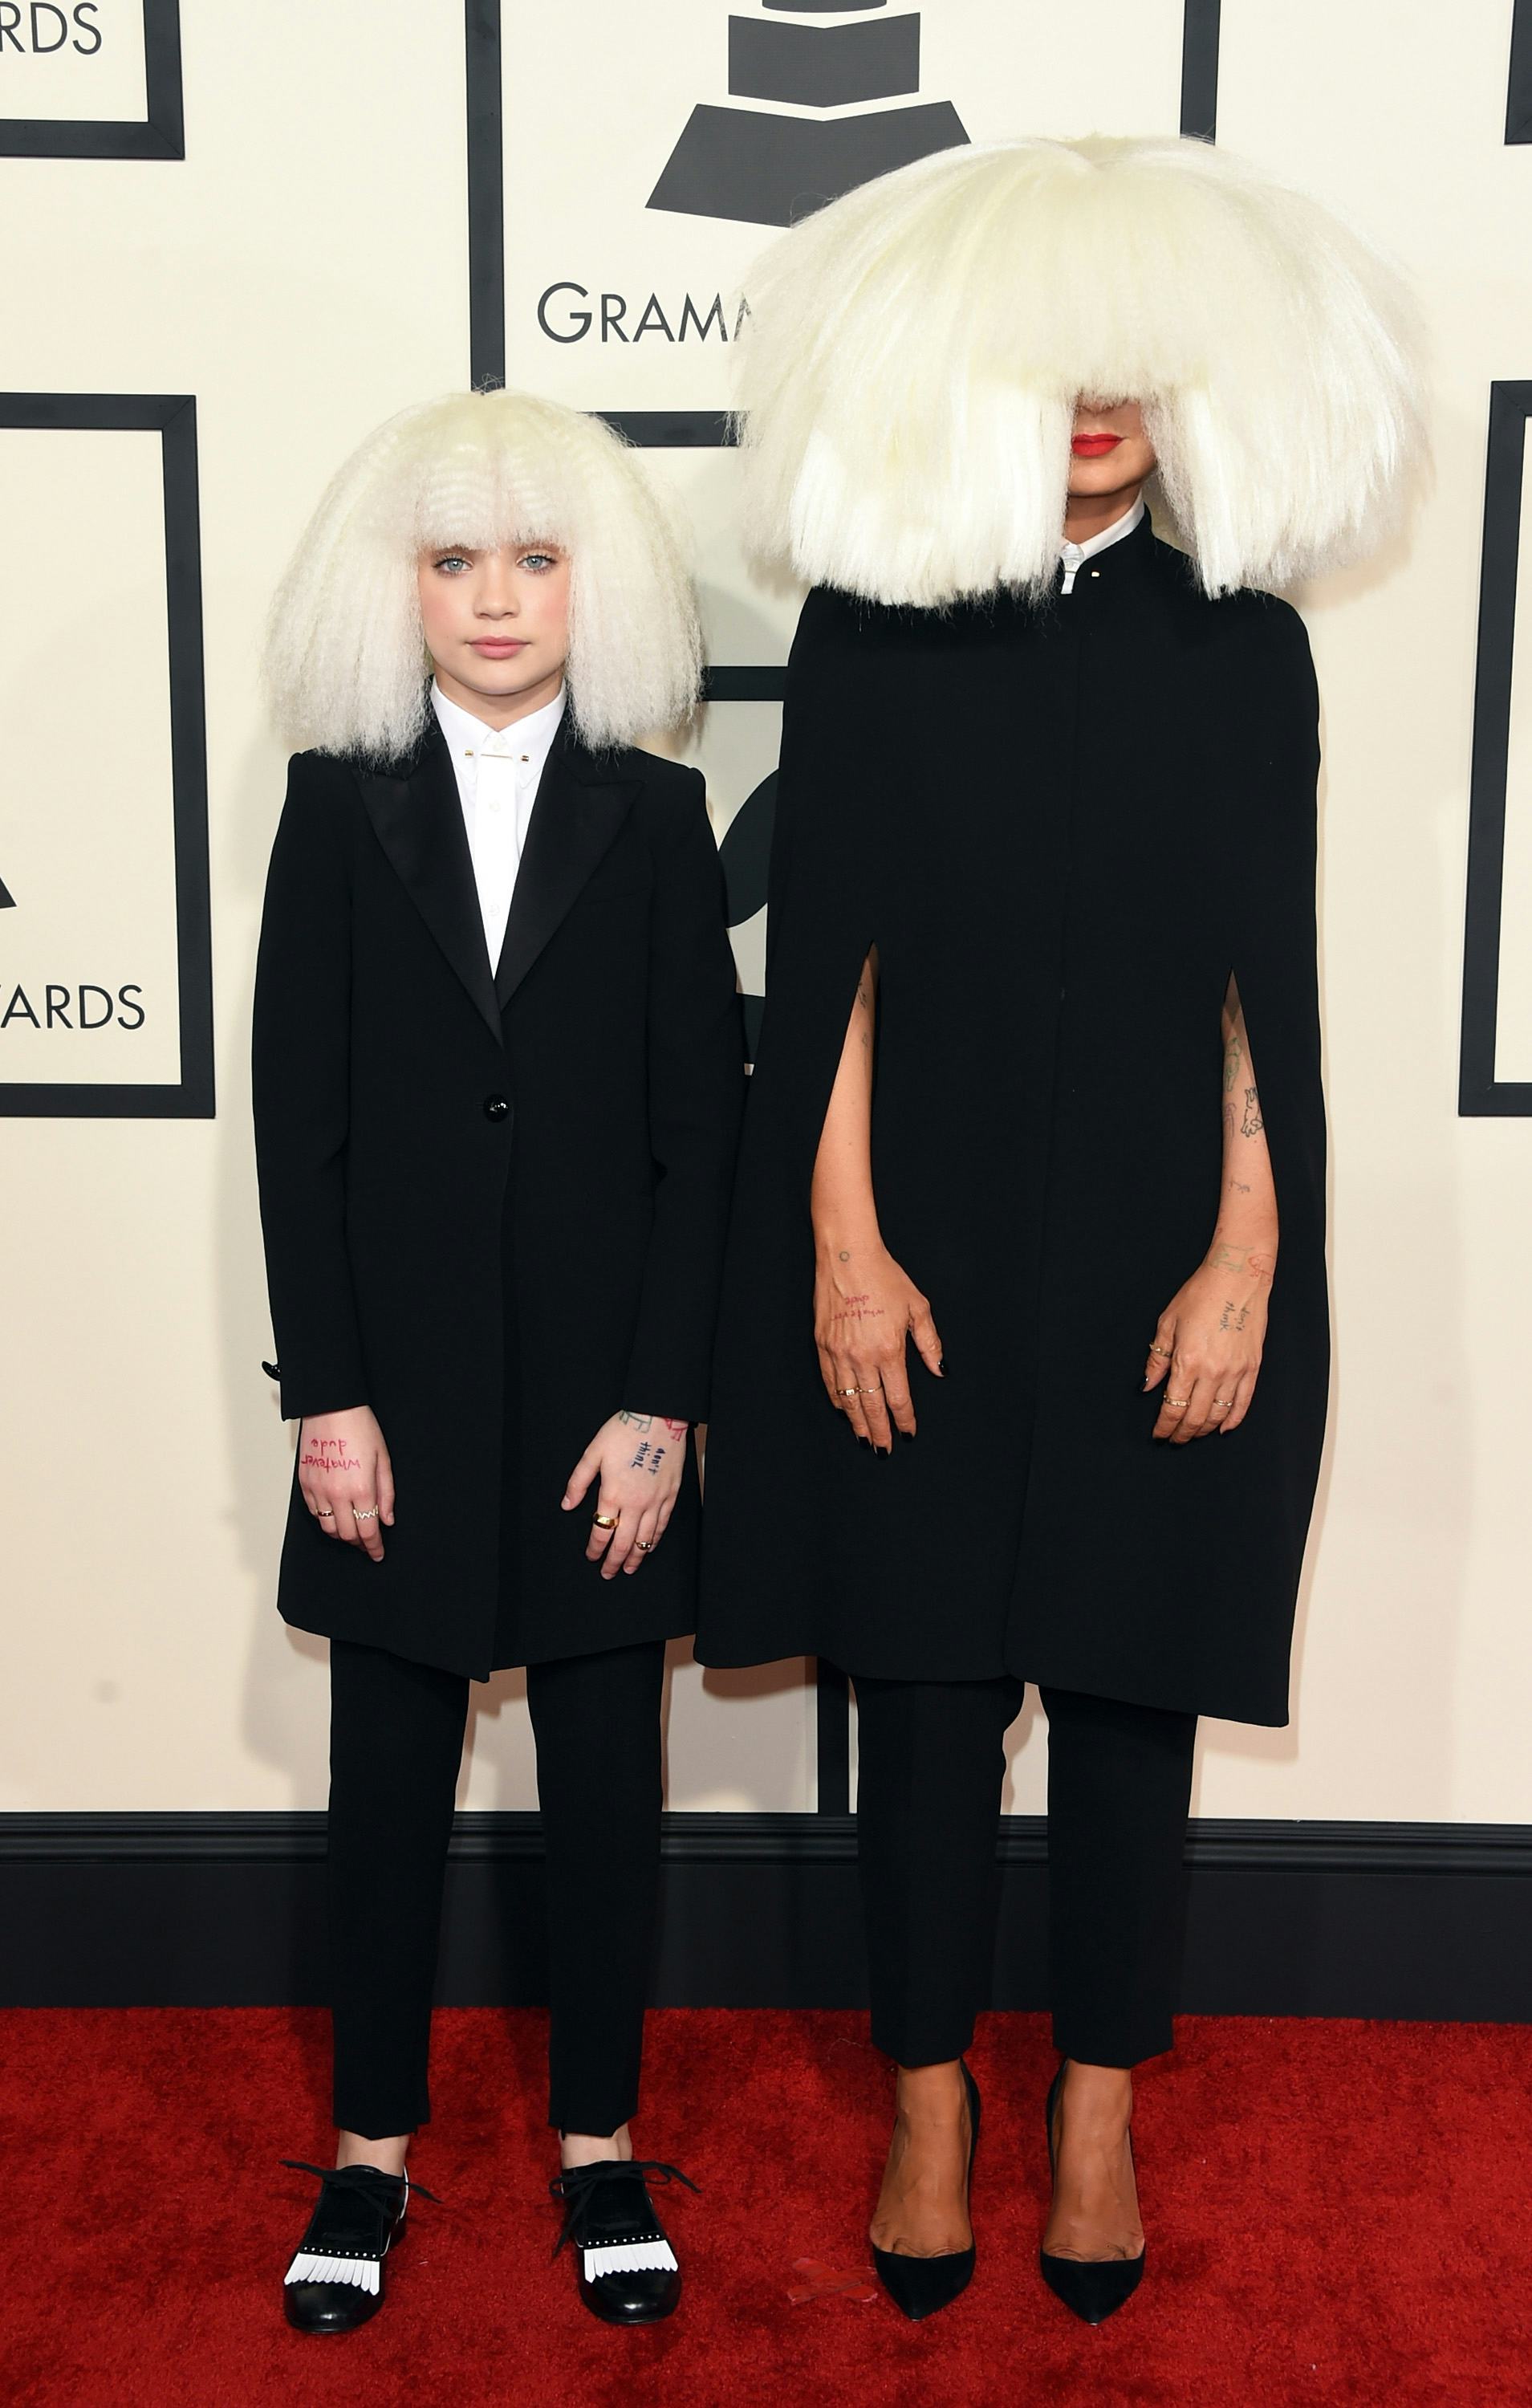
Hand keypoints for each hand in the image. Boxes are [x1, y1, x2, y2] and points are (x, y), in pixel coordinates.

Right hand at [298, 1406, 394, 1560]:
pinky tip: (336, 1513)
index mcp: (361, 1489)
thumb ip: (387, 1494)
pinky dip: (326, 1518)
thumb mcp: (383, 1459)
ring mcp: (318, 1490)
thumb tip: (387, 1520)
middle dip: (360, 1543)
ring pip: (328, 1528)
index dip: (374, 1548)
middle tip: (368, 1542)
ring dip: (342, 1534)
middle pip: (347, 1535)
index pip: (368, 1531)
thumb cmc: (360, 1428)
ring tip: (352, 1530)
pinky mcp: (305, 1483)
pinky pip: (315, 1512)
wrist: (330, 1408)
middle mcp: (337, 1494)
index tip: (378, 1554)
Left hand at [562, 1409, 688, 1577]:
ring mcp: (655, 1501)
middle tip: (607, 1573)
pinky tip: (649, 1547)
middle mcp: (635, 1503)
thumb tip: (567, 1505)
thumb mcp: (592, 1453)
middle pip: (623, 1543)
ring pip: (645, 1539)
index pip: (601, 1532)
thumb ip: (578, 1482)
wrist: (659, 1417)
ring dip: (635, 1558)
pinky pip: (662, 1525)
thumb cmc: (624, 1431)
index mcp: (612, 1494)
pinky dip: (654, 1540)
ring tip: (628, 1569)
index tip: (590, 1557)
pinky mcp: (671, 1495)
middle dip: (613, 1562)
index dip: (595, 1549)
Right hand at [814, 1241, 943, 1449]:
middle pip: (872, 1406)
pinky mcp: (822, 1344)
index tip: (909, 1433)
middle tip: (884, 1449)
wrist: (847, 1256)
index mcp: (889, 1350)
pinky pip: (829, 1382)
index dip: (904, 1419)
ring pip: (848, 1399)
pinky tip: (844, 1410)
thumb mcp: (918, 1307)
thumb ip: (930, 1343)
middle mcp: (862, 1357)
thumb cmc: (885, 1277)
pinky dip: (837, 1400)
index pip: (898, 1398)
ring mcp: (839, 1352)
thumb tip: (940, 1370)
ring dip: (857, 1422)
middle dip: (880, 1431)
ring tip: (864, 1438)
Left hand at [1143, 1242, 1273, 1442]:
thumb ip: (1157, 1359)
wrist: (1237, 1278)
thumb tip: (1148, 1386)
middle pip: (1195, 1417)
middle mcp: (1212, 1372)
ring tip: (1193, 1433)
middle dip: (1182, 1433)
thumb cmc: (1200, 1295)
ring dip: (1204, 1429)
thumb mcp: (1167, 1323)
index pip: (1172, 1407)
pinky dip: (1233, 1420)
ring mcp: (1235, 1371)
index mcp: (1187, 1361)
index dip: (1164, 1426)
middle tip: (1174, 1439)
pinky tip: (1223, 1428)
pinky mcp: (1252, 1367)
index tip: (1158, 1434)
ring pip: (1219, 1415)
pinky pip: (1243, 1403)